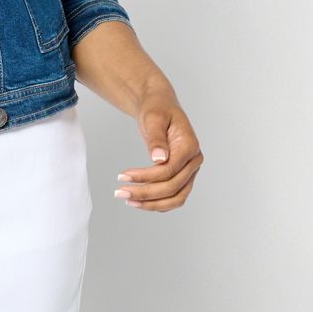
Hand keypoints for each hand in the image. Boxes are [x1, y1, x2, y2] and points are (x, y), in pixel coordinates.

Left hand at [113, 86, 201, 211]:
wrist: (160, 108)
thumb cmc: (157, 110)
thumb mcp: (153, 119)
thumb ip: (156, 139)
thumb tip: (159, 159)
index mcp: (190, 146)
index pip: (169, 170)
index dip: (145, 177)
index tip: (122, 176)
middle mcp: (194, 161)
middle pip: (172, 187)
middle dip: (144, 193)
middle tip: (119, 192)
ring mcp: (190, 171)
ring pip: (176, 198)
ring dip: (151, 204)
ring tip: (127, 200)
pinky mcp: (182, 177)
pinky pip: (173, 197)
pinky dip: (157, 203)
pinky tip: (137, 201)